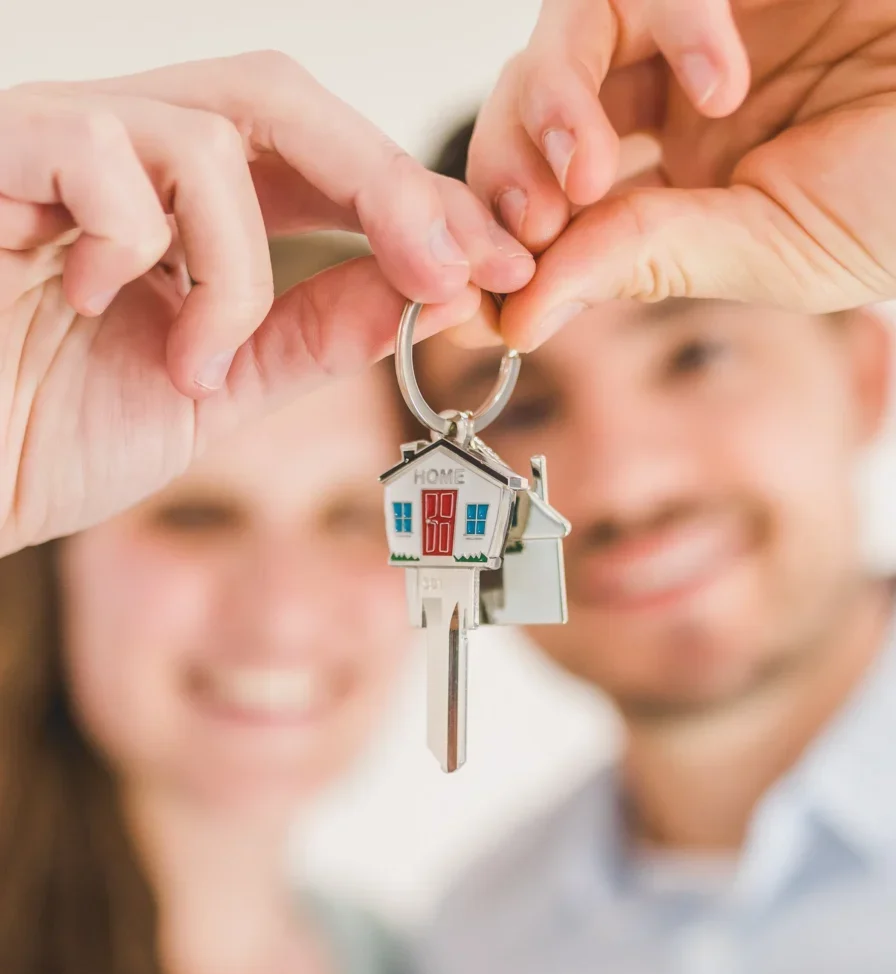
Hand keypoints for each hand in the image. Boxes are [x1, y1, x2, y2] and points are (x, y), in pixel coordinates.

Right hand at [0, 53, 534, 552]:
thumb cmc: (45, 433)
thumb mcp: (215, 390)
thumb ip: (311, 334)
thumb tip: (427, 289)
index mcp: (184, 208)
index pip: (319, 162)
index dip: (415, 203)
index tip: (499, 265)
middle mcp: (127, 155)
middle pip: (280, 99)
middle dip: (383, 184)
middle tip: (448, 266)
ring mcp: (58, 144)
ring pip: (206, 132)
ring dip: (235, 265)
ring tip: (197, 363)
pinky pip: (99, 149)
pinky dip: (131, 239)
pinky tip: (95, 306)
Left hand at [471, 0, 895, 348]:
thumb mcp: (770, 249)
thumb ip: (646, 262)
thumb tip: (517, 323)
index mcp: (670, 186)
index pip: (544, 206)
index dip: (494, 242)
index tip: (471, 294)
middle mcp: (663, 103)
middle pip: (524, 116)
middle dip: (505, 174)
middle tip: (528, 225)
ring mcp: (686, 25)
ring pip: (560, 40)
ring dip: (554, 107)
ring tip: (592, 172)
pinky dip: (670, 21)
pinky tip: (725, 77)